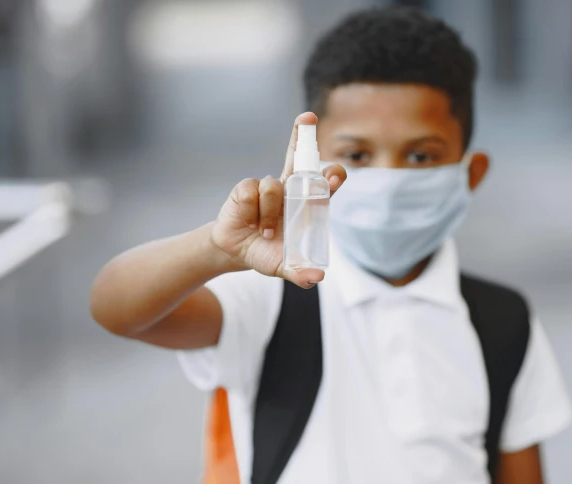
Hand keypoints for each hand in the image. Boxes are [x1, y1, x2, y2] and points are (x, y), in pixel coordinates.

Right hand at [210, 112, 345, 287]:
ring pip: (274, 186)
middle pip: (300, 156)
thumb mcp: (286, 267)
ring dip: (270, 214)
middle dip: (303, 134)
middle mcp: (291, 189)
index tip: (335, 175)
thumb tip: (316, 277)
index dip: (332, 177)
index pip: (326, 184)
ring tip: (266, 231)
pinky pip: (251, 191)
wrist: (237, 251)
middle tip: (308, 118)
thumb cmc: (268, 253)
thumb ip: (302, 273)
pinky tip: (250, 221)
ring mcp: (269, 186)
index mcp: (308, 205)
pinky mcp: (246, 188)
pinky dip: (252, 211)